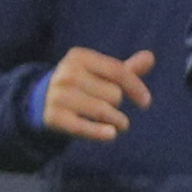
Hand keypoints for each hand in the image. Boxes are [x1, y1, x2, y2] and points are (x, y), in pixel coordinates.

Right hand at [39, 47, 154, 141]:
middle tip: (110, 107)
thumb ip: (126, 69)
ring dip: (117, 121)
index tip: (146, 102)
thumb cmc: (82, 84)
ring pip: (103, 111)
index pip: (118, 72)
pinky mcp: (53, 116)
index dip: (136, 88)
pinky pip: (84, 127)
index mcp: (79, 57)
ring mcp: (58, 95)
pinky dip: (100, 132)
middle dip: (117, 103)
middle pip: (113, 94)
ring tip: (119, 124)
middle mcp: (66, 74)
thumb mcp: (100, 73)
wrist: (41, 100)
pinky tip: (112, 134)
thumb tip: (150, 57)